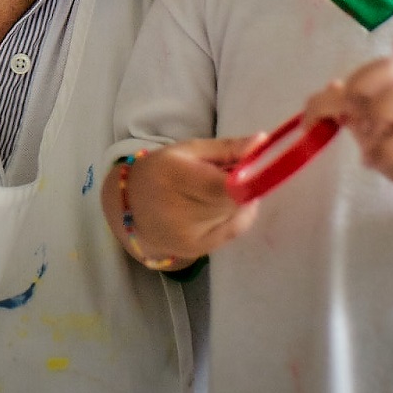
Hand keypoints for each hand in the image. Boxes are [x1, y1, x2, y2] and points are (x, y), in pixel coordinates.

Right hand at [116, 136, 264, 264]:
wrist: (130, 207)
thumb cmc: (162, 170)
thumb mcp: (189, 150)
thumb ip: (227, 147)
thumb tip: (262, 141)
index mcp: (174, 177)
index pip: (221, 186)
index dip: (247, 180)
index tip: (260, 168)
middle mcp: (178, 211)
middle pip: (232, 201)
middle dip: (243, 187)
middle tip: (237, 174)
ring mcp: (187, 236)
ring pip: (235, 215)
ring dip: (239, 202)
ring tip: (222, 190)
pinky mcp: (195, 251)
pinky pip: (233, 231)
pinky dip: (237, 217)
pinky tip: (225, 206)